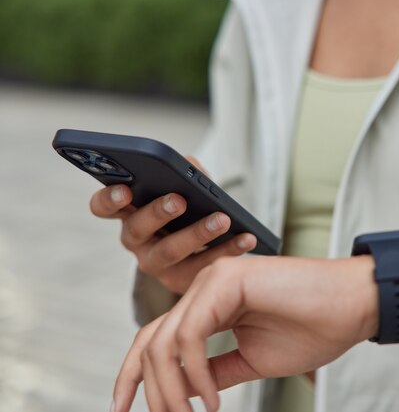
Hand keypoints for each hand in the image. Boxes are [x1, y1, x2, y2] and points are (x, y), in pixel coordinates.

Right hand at [89, 157, 256, 294]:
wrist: (203, 244)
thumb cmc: (189, 206)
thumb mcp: (186, 186)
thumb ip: (184, 172)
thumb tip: (189, 164)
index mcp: (127, 212)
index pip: (103, 206)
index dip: (109, 199)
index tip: (124, 191)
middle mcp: (136, 240)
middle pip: (137, 229)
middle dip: (158, 213)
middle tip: (179, 200)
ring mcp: (156, 264)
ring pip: (170, 252)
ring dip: (198, 234)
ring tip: (222, 220)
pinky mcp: (181, 281)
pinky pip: (203, 267)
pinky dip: (229, 249)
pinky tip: (247, 237)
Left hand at [110, 255, 380, 411]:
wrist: (355, 305)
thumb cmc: (315, 328)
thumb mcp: (253, 360)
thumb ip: (216, 370)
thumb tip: (185, 392)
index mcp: (209, 303)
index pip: (156, 338)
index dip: (133, 376)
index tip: (124, 410)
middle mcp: (205, 286)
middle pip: (150, 341)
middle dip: (150, 391)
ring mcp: (214, 279)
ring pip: (164, 341)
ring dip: (171, 389)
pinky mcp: (228, 281)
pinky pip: (191, 335)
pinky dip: (195, 373)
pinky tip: (213, 400)